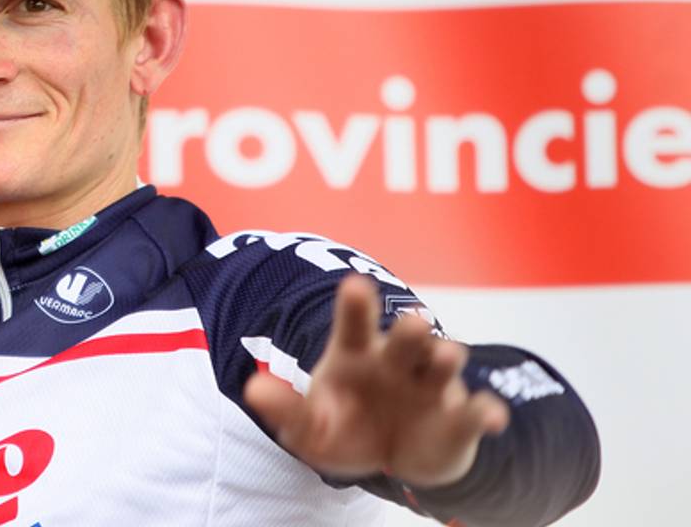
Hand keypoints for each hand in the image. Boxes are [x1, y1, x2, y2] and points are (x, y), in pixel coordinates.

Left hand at [244, 275, 509, 487]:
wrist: (393, 459)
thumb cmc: (345, 427)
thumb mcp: (309, 427)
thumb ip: (285, 409)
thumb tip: (252, 387)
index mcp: (357, 355)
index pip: (354, 324)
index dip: (356, 306)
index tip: (356, 285)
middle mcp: (397, 361)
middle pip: (406, 338)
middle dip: (410, 330)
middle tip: (412, 321)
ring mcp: (431, 386)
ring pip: (443, 364)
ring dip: (447, 358)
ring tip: (447, 354)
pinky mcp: (458, 418)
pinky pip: (474, 412)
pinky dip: (485, 413)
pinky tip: (491, 417)